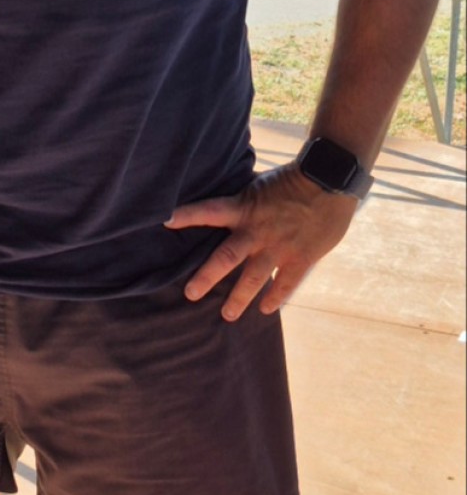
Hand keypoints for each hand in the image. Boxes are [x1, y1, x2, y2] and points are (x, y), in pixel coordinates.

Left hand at [164, 162, 359, 319]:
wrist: (330, 179)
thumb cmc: (294, 178)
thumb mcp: (261, 184)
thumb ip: (245, 200)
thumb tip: (228, 205)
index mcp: (244, 208)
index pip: (208, 211)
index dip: (187, 215)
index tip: (165, 221)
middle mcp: (256, 231)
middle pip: (225, 258)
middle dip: (206, 278)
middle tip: (190, 294)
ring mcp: (278, 247)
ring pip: (253, 279)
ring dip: (239, 299)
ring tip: (227, 315)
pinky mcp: (301, 257)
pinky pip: (285, 283)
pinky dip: (276, 297)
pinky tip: (266, 309)